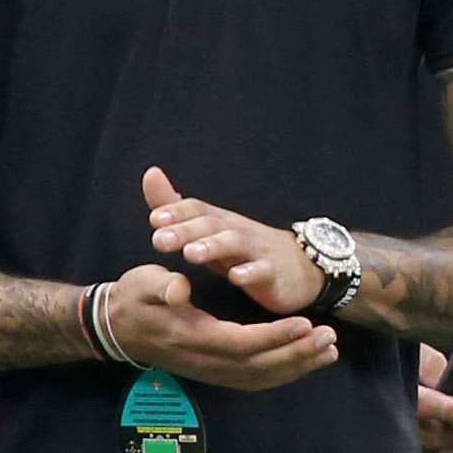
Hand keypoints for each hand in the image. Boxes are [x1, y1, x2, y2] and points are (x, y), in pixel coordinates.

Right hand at [102, 263, 335, 393]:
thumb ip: (162, 285)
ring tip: (329, 350)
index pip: (241, 342)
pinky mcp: (215, 372)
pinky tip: (308, 361)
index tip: (304, 323)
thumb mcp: (142, 282)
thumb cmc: (133, 298)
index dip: (275, 337)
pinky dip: (285, 373)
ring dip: (298, 366)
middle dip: (298, 353)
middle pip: (259, 366)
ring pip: (261, 377)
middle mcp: (204, 361)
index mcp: (191, 336)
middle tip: (329, 336)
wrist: (115, 327)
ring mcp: (210, 371)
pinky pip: (255, 380)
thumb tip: (180, 288)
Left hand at [142, 166, 317, 313]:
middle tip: (160, 239)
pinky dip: (251, 272)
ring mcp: (257, 251)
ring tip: (192, 254)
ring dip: (213, 246)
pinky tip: (236, 277)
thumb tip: (150, 174)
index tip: (154, 220)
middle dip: (185, 230)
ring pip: (235, 243)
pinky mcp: (274, 273)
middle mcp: (237, 231)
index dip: (176, 212)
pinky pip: (263, 271)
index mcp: (219, 221)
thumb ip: (178, 207)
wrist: (302, 267)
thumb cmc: (247, 249)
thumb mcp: (210, 228)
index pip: (196, 208)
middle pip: (211, 224)